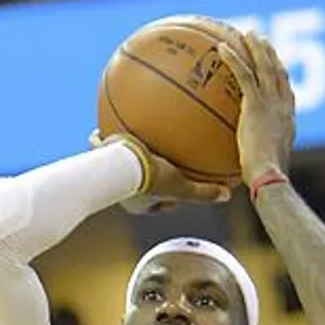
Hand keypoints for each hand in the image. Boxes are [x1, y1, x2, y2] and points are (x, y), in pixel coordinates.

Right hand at [89, 131, 230, 213]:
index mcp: (138, 205)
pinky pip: (102, 145)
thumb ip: (202, 192)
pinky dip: (105, 137)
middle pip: (139, 183)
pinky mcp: (98, 157)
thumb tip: (227, 196)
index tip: (181, 188)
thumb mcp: (181, 186)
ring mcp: (108, 175)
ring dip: (126, 153)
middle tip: (159, 164)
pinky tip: (113, 119)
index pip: (158, 204)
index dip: (171, 199)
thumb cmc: (149, 180)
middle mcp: (121, 193)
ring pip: (120, 164)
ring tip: (133, 139)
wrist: (118, 166)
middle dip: (147, 174)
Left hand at [218, 33, 295, 184]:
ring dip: (257, 47)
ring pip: (266, 67)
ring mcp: (272, 103)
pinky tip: (222, 48)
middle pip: (279, 72)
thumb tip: (238, 171)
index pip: (286, 92)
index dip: (281, 76)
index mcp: (287, 120)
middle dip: (271, 54)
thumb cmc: (264, 180)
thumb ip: (254, 160)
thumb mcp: (261, 167)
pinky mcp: (256, 105)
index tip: (276, 64)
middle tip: (262, 40)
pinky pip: (244, 75)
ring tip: (248, 34)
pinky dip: (234, 59)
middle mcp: (284, 107)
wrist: (268, 176)